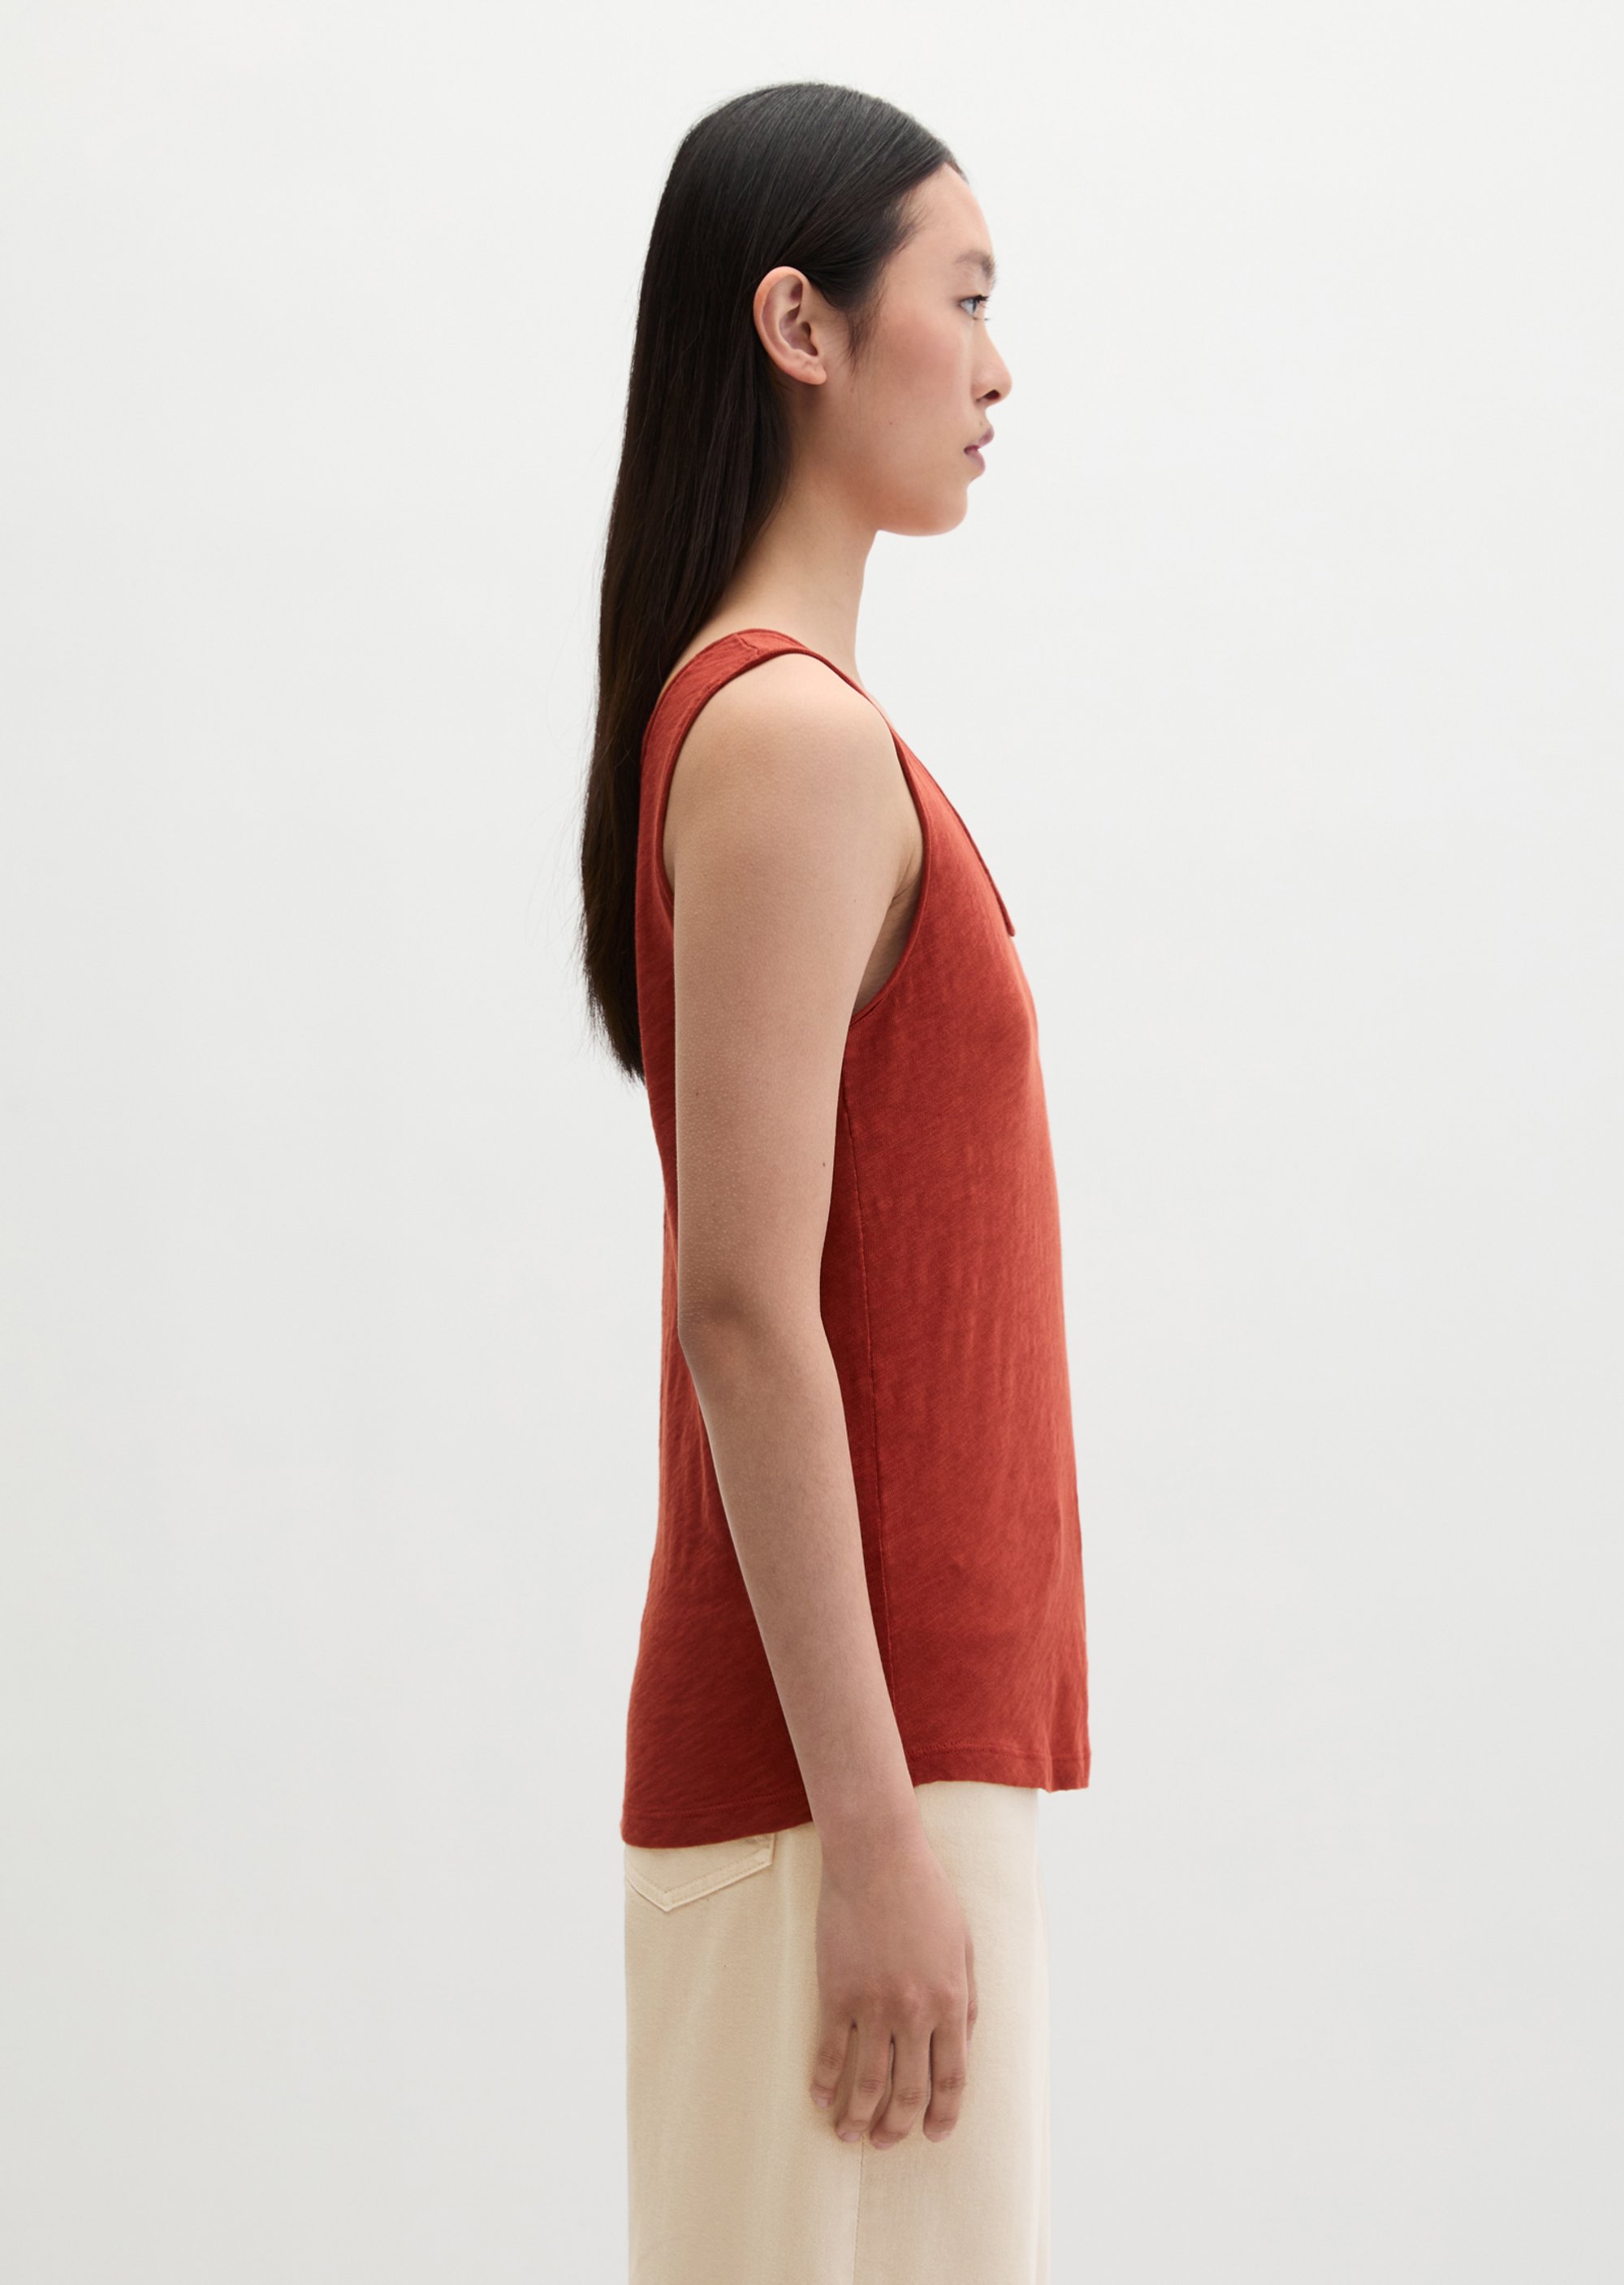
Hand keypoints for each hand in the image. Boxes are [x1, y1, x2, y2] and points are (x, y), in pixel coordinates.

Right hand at [808, 1829, 977, 2148]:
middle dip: (899, 2127)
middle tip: (887, 2142)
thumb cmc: (926, 1894)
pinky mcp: (837, 1993)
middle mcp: (915, 2012)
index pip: (952, 2078)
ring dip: (858, 2117)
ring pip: (867, 2083)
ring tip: (850, 2135)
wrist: (878, 1857)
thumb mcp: (963, 1945)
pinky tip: (821, 2099)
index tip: (933, 2134)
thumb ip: (967, 1997)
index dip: (944, 2114)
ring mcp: (874, 2005)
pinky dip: (825, 2082)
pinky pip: (831, 2052)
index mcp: (952, 2001)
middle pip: (910, 2091)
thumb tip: (964, 2044)